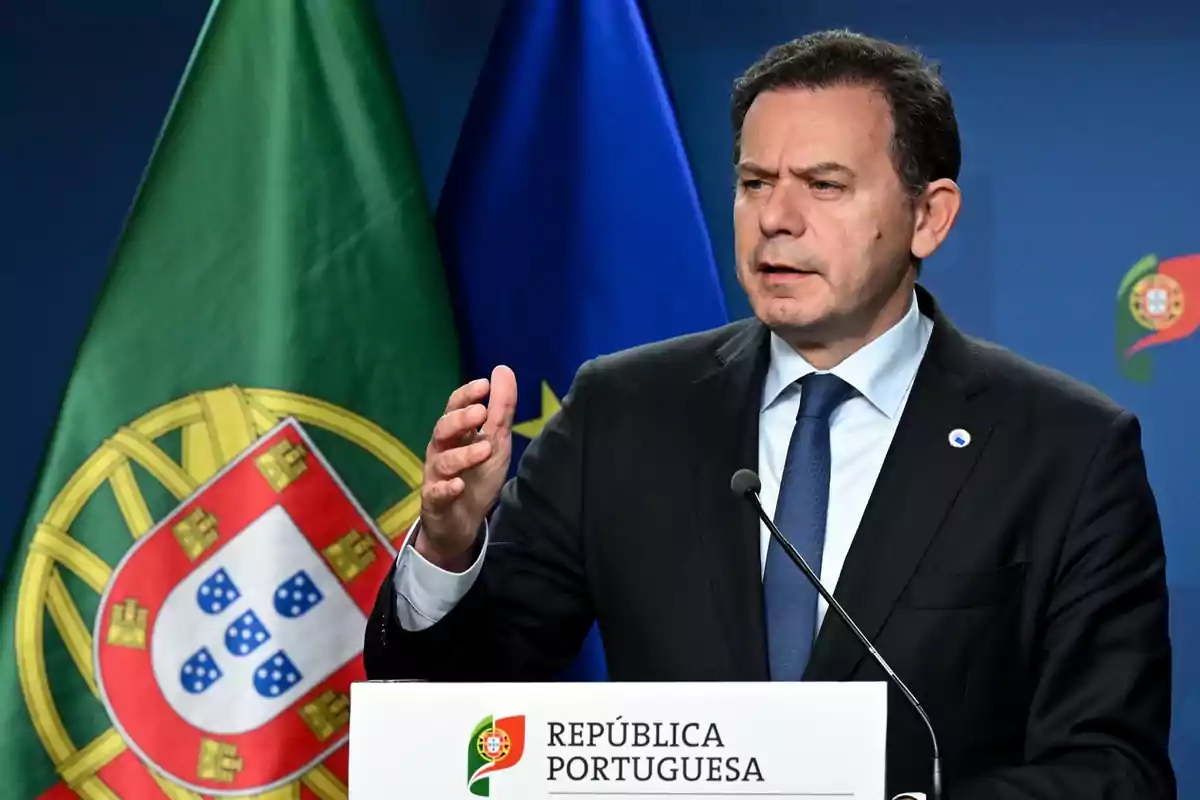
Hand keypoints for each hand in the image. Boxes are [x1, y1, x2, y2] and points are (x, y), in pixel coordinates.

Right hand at [416, 365, 517, 569]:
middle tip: (481, 412)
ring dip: (463, 454)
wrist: (462, 521)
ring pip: (443, 461)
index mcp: (455, 433)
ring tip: (485, 449)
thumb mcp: (495, 440)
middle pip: (443, 429)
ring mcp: (437, 475)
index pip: (455, 407)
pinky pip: (437, 493)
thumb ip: (500, 408)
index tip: (484, 385)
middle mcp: (441, 450)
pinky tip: (459, 485)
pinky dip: (447, 489)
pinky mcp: (435, 501)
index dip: (466, 395)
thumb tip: (503, 368)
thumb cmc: (477, 474)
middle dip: (460, 419)